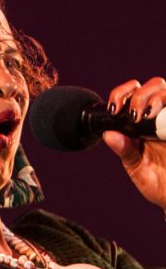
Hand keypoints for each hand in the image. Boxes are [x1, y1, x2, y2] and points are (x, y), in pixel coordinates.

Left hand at [102, 76, 165, 208]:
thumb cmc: (158, 183)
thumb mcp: (137, 168)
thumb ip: (125, 150)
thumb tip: (107, 134)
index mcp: (143, 123)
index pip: (133, 94)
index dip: (122, 93)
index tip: (114, 109)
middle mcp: (161, 116)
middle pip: (155, 85)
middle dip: (141, 94)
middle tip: (134, 115)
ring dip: (157, 96)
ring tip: (148, 115)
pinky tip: (163, 119)